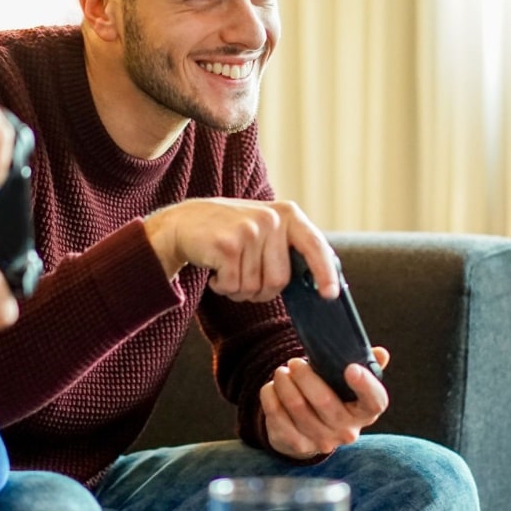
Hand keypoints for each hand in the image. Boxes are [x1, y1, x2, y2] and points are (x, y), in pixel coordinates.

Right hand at [142, 198, 339, 301]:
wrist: (182, 224)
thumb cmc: (228, 233)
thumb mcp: (263, 229)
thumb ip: (287, 248)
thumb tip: (316, 282)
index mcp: (287, 214)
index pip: (315, 246)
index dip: (325, 273)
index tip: (329, 295)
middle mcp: (271, 219)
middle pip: (279, 280)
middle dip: (260, 291)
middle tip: (242, 277)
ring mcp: (249, 230)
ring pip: (254, 287)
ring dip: (237, 290)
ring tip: (226, 269)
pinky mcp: (227, 245)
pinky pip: (232, 286)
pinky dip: (221, 287)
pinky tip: (214, 270)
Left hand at [260, 347, 391, 457]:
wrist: (313, 432)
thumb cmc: (336, 398)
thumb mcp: (352, 384)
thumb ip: (367, 365)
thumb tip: (381, 353)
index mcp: (366, 412)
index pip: (375, 401)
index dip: (365, 385)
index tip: (351, 368)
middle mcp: (347, 431)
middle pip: (325, 401)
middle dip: (305, 377)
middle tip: (294, 362)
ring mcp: (322, 441)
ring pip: (297, 406)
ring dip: (284, 384)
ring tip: (281, 372)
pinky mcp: (297, 444)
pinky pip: (277, 416)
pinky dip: (270, 397)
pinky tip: (271, 387)